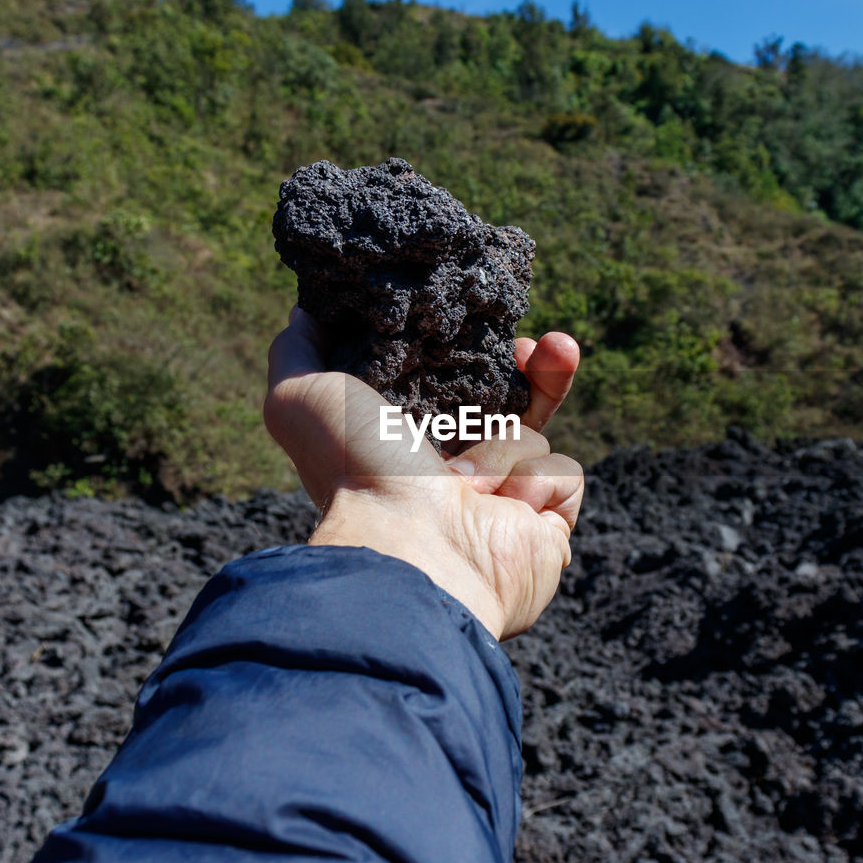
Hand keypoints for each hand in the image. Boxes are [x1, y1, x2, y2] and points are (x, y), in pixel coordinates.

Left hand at [263, 308, 582, 639]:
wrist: (411, 553)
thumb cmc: (355, 474)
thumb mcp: (303, 396)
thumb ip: (298, 349)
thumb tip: (305, 310)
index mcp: (407, 446)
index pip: (459, 385)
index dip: (480, 354)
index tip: (493, 331)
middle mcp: (457, 476)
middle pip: (514, 404)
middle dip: (531, 372)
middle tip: (534, 348)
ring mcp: (505, 504)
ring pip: (535, 437)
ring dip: (504, 448)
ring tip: (464, 484)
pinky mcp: (545, 530)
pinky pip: (564, 476)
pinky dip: (537, 482)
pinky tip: (503, 505)